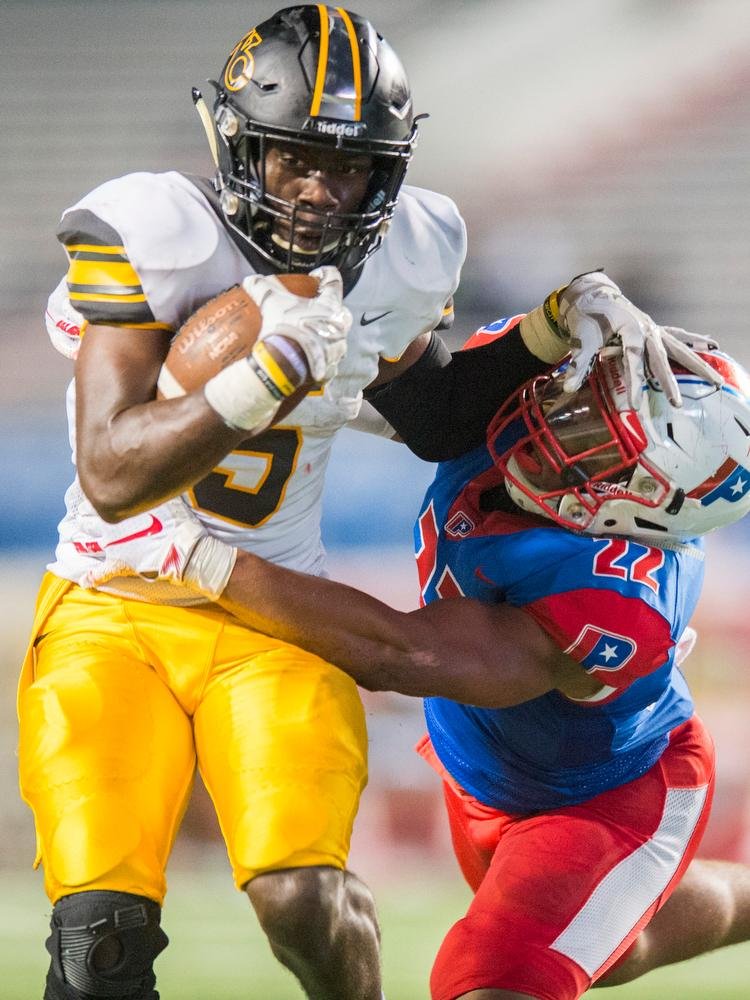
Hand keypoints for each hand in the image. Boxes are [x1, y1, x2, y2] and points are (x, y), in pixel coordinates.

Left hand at [76, 498, 236, 600]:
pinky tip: (84, 580)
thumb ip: (151, 483)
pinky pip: (100, 572)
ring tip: (78, 538)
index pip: (96, 498)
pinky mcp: (119, 564)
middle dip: (84, 516)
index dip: (94, 495)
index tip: (94, 493)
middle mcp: (110, 525)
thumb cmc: (176, 517)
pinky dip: (91, 577)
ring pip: (88, 541)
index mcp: (118, 506)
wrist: (182, 546)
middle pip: (88, 519)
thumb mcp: (165, 492)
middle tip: (83, 515)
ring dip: (83, 539)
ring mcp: (112, 546)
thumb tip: (151, 465)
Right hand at [242, 265, 351, 383]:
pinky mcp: (330, 367)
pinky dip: (316, 356)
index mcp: (332, 306)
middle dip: (324, 309)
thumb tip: (251, 280)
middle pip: (337, 310)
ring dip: (321, 333)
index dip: (324, 274)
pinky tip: (304, 355)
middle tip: (308, 309)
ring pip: (333, 336)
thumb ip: (262, 287)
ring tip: (304, 334)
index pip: (334, 280)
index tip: (314, 276)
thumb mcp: (271, 303)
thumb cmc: (285, 330)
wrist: (285, 365)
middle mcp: (340, 326)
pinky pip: (326, 358)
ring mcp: (337, 349)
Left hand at [557, 272, 722, 406]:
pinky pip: (679, 337)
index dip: (635, 381)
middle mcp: (647, 328)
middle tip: (677, 403)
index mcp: (629, 328)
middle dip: (669, 381)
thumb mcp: (582, 339)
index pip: (633, 359)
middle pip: (662, 357)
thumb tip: (569, 386)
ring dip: (696, 364)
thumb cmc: (587, 316)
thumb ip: (579, 363)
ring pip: (679, 348)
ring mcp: (654, 328)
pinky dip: (695, 341)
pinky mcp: (655, 329)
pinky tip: (711, 345)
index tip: (636, 404)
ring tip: (715, 380)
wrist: (593, 294)